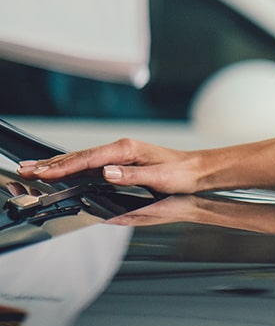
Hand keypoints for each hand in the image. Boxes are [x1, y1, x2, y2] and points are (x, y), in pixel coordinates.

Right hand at [18, 139, 204, 194]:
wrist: (197, 170)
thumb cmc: (181, 173)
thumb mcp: (159, 177)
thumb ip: (132, 176)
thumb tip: (107, 173)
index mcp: (126, 150)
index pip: (88, 159)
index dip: (64, 167)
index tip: (44, 173)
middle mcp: (120, 148)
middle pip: (78, 156)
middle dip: (51, 164)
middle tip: (26, 170)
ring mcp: (120, 153)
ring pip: (81, 159)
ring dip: (57, 164)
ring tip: (34, 169)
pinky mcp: (121, 160)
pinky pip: (90, 163)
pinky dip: (72, 166)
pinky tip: (62, 170)